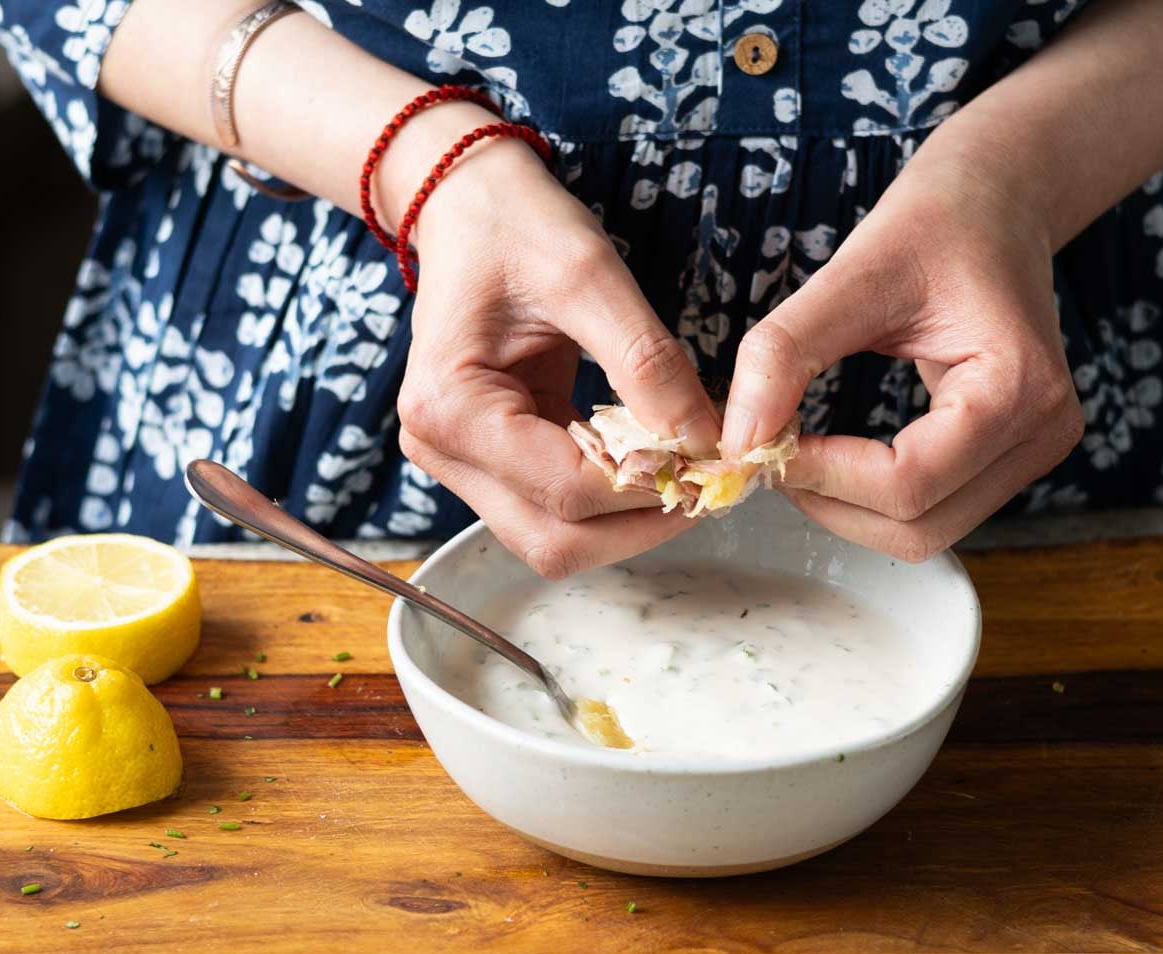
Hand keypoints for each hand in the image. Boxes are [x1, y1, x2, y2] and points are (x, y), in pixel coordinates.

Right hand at [394, 135, 719, 578]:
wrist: (469, 205)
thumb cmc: (517, 226)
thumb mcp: (589, 275)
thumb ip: (647, 364)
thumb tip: (707, 441)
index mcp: (451, 407)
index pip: (566, 489)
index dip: (651, 488)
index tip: (720, 463)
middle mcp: (441, 450)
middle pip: (556, 540)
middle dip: (642, 524)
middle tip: (715, 485)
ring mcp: (461, 463)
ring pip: (557, 539)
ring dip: (630, 521)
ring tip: (693, 475)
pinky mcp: (489, 461)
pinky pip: (557, 507)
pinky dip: (613, 499)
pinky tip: (658, 464)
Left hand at [720, 117, 1082, 562]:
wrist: (999, 200)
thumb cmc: (939, 221)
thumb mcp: (855, 271)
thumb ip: (787, 351)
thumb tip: (737, 438)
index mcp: (1019, 387)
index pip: (909, 481)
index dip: (822, 474)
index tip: (758, 443)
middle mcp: (1041, 435)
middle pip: (918, 527)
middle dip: (830, 502)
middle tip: (768, 453)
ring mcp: (1032, 454)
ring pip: (924, 533)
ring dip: (847, 509)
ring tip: (797, 452)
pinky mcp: (1010, 459)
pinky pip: (932, 510)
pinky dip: (871, 498)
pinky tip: (833, 455)